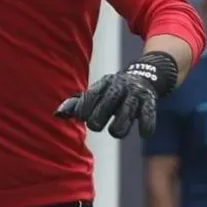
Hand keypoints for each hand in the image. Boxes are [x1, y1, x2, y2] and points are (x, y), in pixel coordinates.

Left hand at [55, 51, 178, 138]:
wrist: (146, 75)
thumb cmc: (113, 90)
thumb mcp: (97, 92)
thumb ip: (77, 104)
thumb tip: (57, 114)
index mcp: (103, 84)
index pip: (88, 98)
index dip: (83, 111)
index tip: (84, 116)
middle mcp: (118, 87)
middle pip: (104, 109)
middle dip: (97, 122)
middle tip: (98, 124)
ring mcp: (134, 94)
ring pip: (123, 118)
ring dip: (118, 129)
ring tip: (116, 130)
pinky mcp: (149, 101)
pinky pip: (147, 116)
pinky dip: (146, 127)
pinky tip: (144, 132)